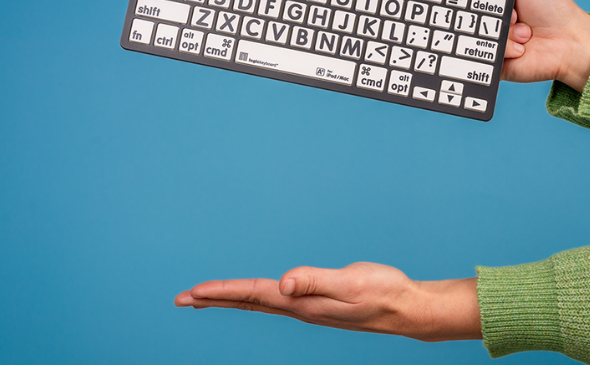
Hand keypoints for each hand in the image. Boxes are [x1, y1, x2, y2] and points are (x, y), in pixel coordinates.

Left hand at [175, 262, 481, 341]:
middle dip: (214, 300)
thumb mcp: (350, 283)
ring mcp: (309, 308)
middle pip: (247, 303)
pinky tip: (257, 296)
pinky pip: (275, 301)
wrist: (407, 309)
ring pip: (259, 303)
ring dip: (230, 299)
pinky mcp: (318, 304)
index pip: (252, 295)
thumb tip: (283, 283)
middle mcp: (301, 308)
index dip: (221, 292)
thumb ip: (316, 281)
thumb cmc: (384, 293)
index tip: (191, 293)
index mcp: (302, 302)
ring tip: (208, 297)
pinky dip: (255, 297)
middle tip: (182, 299)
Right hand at [455, 0, 589, 92]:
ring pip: (476, 35)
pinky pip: (485, 56)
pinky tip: (523, 48)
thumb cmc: (552, 7)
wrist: (571, 44)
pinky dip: (506, 48)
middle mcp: (487, 20)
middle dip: (492, 12)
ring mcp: (489, 42)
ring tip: (526, 32)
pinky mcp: (493, 63)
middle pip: (466, 15)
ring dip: (504, 31)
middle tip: (514, 13)